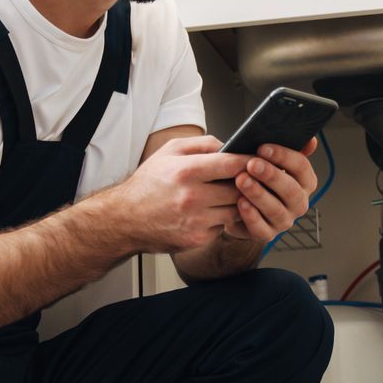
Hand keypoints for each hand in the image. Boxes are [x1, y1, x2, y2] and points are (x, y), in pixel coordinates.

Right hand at [113, 134, 254, 253]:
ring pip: (236, 210)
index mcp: (186, 171)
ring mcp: (196, 221)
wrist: (125, 219)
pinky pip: (222, 227)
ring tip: (226, 194)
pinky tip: (209, 212)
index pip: (232, 165)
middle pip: (240, 190)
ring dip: (236, 203)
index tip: (257, 161)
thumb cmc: (148, 184)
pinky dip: (220, 219)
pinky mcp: (197, 239)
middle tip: (246, 179)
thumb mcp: (169, 151)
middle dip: (246, 184)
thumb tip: (229, 145)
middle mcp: (192, 197)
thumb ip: (202, 143)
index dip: (249, 162)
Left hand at [223, 137, 318, 243]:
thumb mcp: (272, 160)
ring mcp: (284, 220)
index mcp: (305, 182)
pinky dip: (251, 216)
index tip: (263, 147)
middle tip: (252, 164)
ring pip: (276, 210)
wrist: (239, 204)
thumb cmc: (258, 178)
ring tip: (241, 180)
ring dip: (258, 194)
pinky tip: (240, 203)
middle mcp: (298, 202)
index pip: (301, 167)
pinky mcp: (268, 234)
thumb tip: (311, 140)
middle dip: (271, 175)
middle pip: (291, 190)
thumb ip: (289, 149)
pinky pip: (261, 228)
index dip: (283, 156)